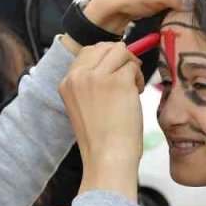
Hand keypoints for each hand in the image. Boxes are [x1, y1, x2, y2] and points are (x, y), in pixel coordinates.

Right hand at [60, 42, 144, 201]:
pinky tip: (137, 95)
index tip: (116, 73)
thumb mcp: (84, 106)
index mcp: (67, 83)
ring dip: (131, 65)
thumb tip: (115, 56)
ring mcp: (97, 77)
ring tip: (133, 87)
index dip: (107, 58)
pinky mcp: (118, 81)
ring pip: (120, 51)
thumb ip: (91, 82)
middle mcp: (78, 76)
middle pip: (104, 47)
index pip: (87, 52)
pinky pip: (133, 66)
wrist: (108, 159)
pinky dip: (139, 78)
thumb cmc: (101, 139)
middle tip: (128, 78)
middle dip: (120, 58)